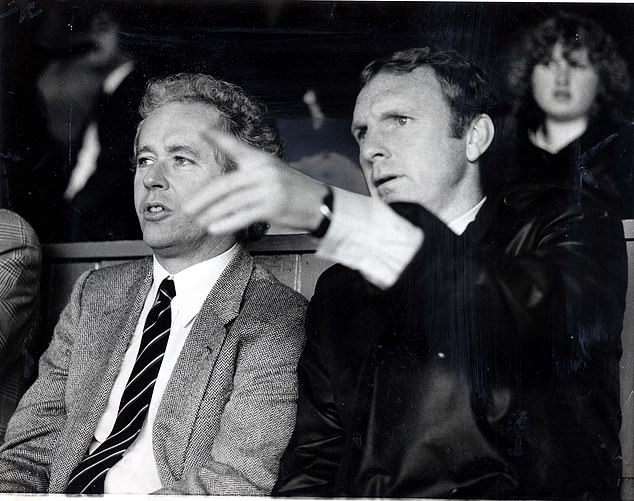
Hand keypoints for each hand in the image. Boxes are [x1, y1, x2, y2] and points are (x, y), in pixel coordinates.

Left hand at [185, 128, 328, 235]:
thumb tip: (223, 180)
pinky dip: (227, 223)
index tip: (202, 130)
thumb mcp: (272, 171)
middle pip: (225, 184)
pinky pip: (243, 216)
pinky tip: (214, 228)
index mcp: (261, 160)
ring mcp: (269, 189)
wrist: (320, 203)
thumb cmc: (292, 189)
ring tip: (197, 221)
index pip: (236, 146)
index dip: (218, 137)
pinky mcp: (273, 207)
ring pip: (232, 202)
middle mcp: (264, 171)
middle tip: (187, 206)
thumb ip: (249, 170)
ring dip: (212, 213)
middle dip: (203, 197)